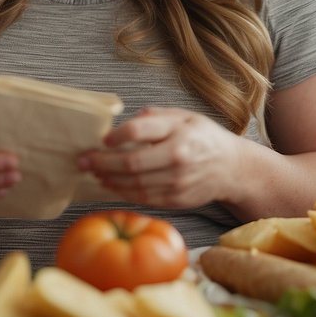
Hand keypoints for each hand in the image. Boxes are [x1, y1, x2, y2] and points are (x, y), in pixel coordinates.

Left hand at [78, 106, 245, 208]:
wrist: (231, 168)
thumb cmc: (203, 137)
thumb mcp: (184, 115)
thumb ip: (154, 116)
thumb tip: (123, 124)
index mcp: (179, 133)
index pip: (138, 132)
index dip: (115, 136)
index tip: (102, 139)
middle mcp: (178, 160)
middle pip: (130, 164)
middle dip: (102, 162)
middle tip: (84, 159)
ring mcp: (177, 183)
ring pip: (133, 185)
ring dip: (108, 179)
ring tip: (93, 172)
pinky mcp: (176, 200)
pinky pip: (142, 198)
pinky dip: (122, 192)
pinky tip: (110, 184)